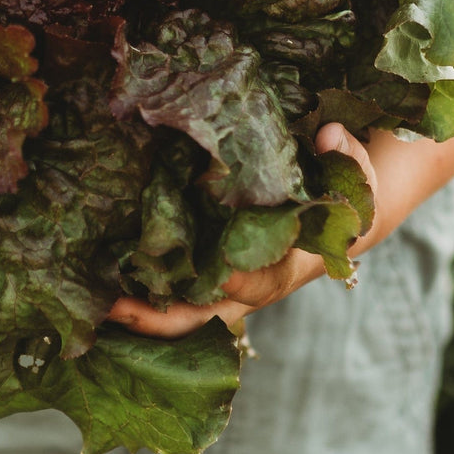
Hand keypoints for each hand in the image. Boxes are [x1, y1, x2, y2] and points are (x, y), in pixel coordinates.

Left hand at [105, 123, 377, 338]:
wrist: (337, 215)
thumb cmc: (343, 197)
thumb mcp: (357, 178)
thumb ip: (348, 157)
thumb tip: (328, 135)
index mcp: (290, 266)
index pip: (263, 281)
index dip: (241, 280)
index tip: (219, 271)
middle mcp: (251, 285)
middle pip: (206, 315)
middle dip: (164, 318)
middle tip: (120, 309)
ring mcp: (226, 284)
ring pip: (181, 310)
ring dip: (141, 310)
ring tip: (96, 302)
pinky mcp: (205, 270)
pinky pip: (171, 289)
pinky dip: (141, 290)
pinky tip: (102, 280)